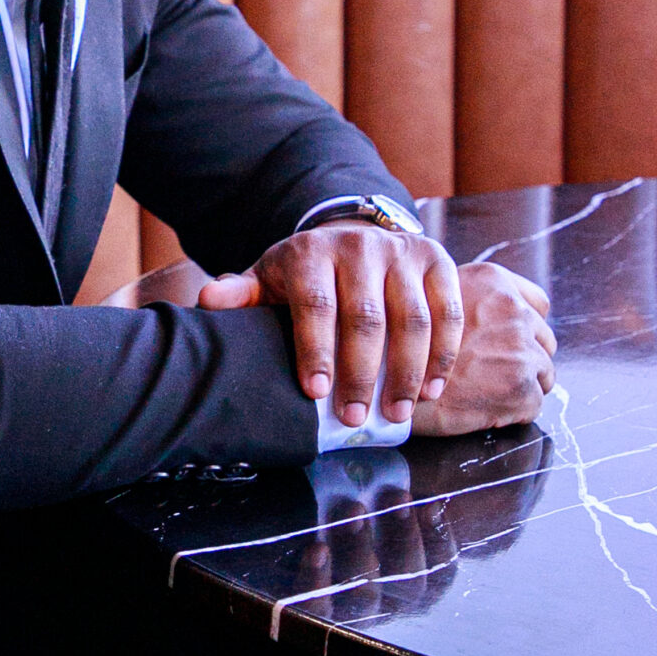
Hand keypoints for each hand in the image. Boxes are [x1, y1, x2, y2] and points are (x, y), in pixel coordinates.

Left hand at [197, 225, 466, 425]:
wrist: (352, 237)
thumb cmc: (304, 275)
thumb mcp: (268, 280)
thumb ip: (242, 295)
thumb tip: (208, 302)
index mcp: (311, 252)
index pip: (315, 304)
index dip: (316, 351)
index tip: (315, 392)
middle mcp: (360, 246)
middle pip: (366, 316)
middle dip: (361, 373)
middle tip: (356, 417)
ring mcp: (403, 252)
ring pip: (412, 317)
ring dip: (407, 371)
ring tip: (396, 412)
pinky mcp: (437, 261)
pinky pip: (448, 312)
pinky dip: (443, 354)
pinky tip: (430, 389)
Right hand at [408, 262, 554, 435]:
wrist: (382, 384)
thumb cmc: (395, 345)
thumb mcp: (426, 297)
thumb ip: (461, 299)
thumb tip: (485, 319)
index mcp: (492, 281)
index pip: (537, 303)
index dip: (525, 327)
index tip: (508, 342)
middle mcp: (511, 309)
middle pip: (544, 340)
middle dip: (524, 359)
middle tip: (492, 375)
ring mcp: (520, 347)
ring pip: (544, 374)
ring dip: (520, 387)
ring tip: (484, 394)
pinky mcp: (521, 386)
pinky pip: (534, 405)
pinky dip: (513, 413)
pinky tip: (483, 411)